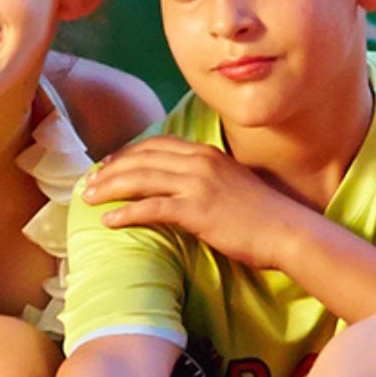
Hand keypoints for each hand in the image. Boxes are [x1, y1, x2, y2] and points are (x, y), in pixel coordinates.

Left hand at [82, 138, 310, 273]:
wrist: (287, 231)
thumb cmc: (262, 214)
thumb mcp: (232, 183)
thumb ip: (207, 177)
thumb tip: (183, 186)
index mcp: (206, 153)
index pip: (156, 145)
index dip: (127, 153)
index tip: (108, 164)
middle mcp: (199, 162)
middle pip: (141, 159)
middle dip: (110, 169)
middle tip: (89, 182)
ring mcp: (198, 185)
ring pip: (140, 179)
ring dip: (109, 188)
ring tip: (89, 198)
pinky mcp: (197, 210)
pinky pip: (151, 208)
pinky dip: (126, 213)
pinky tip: (109, 221)